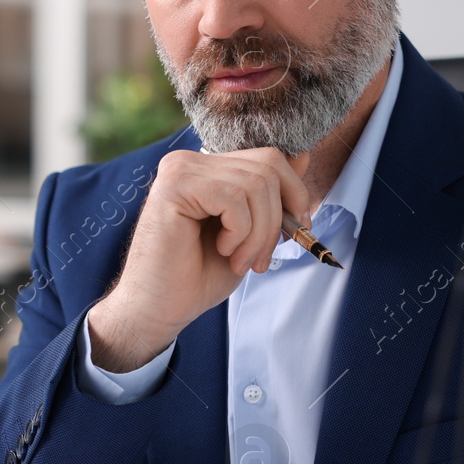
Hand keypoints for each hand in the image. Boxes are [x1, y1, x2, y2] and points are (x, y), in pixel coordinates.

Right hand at [89, 148, 310, 371]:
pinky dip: (239, 232)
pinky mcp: (173, 186)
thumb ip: (270, 194)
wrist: (159, 308)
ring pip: (255, 185)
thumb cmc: (198, 275)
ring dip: (258, 234)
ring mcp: (180, 170)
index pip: (272, 157)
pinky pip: (232, 198)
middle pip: (268, 166)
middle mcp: (191, 161)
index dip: (294, 194)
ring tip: (240, 261)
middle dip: (277, 219)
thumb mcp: (249, 232)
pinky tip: (222, 249)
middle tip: (260, 258)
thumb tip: (303, 155)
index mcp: (208, 168)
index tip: (296, 231)